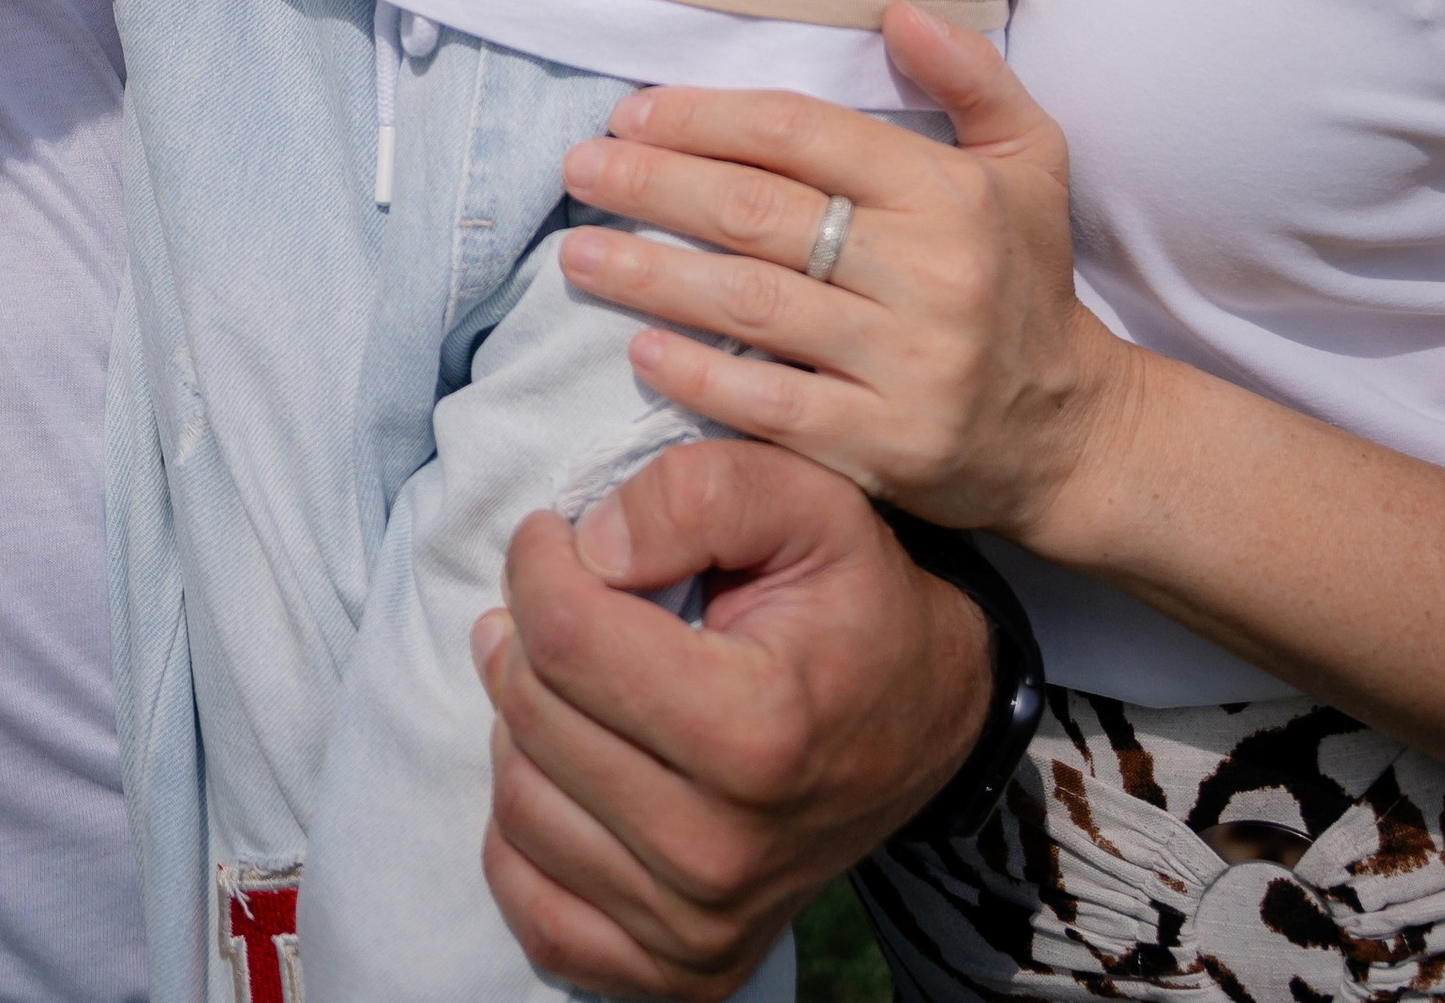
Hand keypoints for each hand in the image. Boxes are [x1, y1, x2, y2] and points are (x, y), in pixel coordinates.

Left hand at [473, 437, 989, 996]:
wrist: (923, 724)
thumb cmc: (856, 602)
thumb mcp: (810, 499)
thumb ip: (701, 490)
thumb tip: (592, 547)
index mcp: (759, 731)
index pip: (567, 639)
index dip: (539, 563)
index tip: (557, 534)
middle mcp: (725, 851)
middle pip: (536, 721)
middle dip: (526, 635)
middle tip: (562, 596)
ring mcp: (702, 925)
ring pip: (521, 810)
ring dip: (521, 725)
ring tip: (568, 676)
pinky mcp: (682, 971)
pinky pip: (536, 907)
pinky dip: (525, 834)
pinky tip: (570, 769)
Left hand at [555, 5, 1142, 542]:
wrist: (1072, 432)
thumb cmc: (1028, 280)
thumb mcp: (1030, 161)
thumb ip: (973, 76)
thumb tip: (898, 12)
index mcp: (948, 194)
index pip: (804, 136)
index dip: (709, 118)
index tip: (633, 114)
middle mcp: (926, 274)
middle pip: (760, 214)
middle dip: (655, 186)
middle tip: (579, 167)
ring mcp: (903, 366)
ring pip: (752, 307)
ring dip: (651, 275)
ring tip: (577, 253)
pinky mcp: (883, 448)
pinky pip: (770, 405)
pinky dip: (699, 377)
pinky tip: (640, 348)